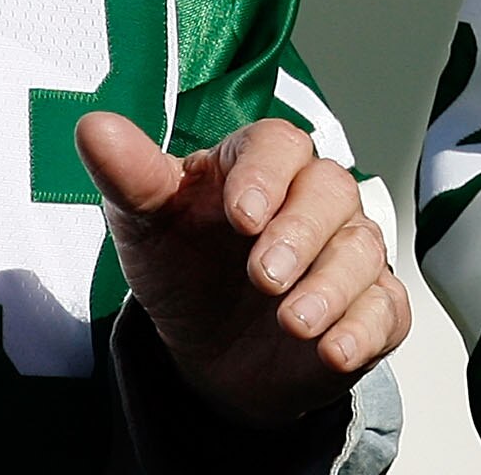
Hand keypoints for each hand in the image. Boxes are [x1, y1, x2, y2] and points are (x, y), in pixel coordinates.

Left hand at [80, 113, 408, 428]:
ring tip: (293, 322)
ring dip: (330, 288)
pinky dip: (363, 330)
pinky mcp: (370, 307)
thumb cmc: (183, 268)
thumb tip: (94, 128)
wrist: (207, 353)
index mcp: (258, 165)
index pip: (279, 145)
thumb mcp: (145, 225)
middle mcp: (311, 200)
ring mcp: (346, 253)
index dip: (265, 174)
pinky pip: (386, 308)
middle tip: (263, 275)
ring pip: (362, 249)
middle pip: (331, 191)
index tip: (240, 215)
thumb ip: (129, 177)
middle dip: (300, 234)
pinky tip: (332, 350)